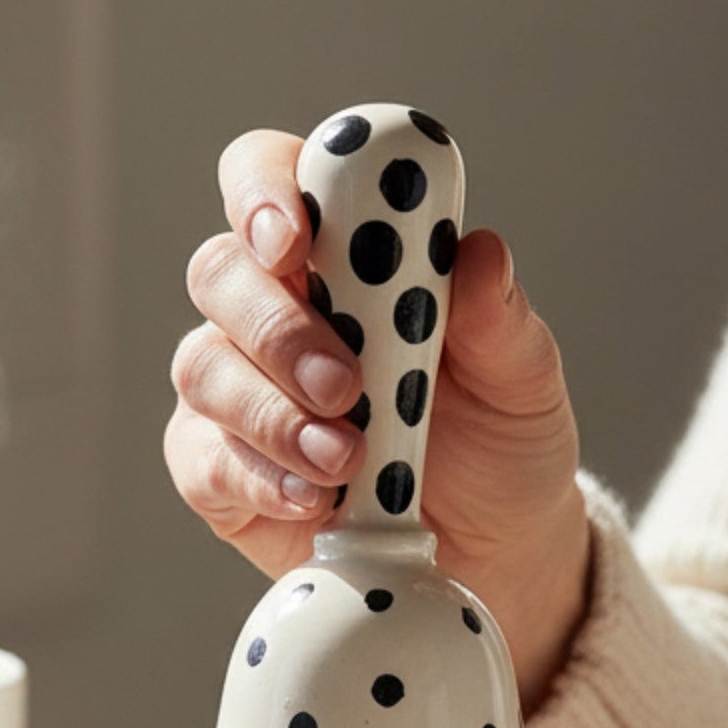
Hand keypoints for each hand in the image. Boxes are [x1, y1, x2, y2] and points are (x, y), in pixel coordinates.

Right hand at [164, 129, 591, 708]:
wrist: (493, 551)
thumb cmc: (498, 443)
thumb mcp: (523, 381)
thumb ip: (498, 317)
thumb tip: (480, 253)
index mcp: (342, 250)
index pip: (271, 175)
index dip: (265, 190)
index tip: (297, 237)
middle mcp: (276, 307)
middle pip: (220, 271)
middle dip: (278, 328)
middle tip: (345, 384)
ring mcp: (237, 388)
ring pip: (205, 368)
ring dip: (274, 414)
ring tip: (348, 460)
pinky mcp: (220, 470)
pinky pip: (206, 460)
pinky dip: (260, 478)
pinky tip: (316, 499)